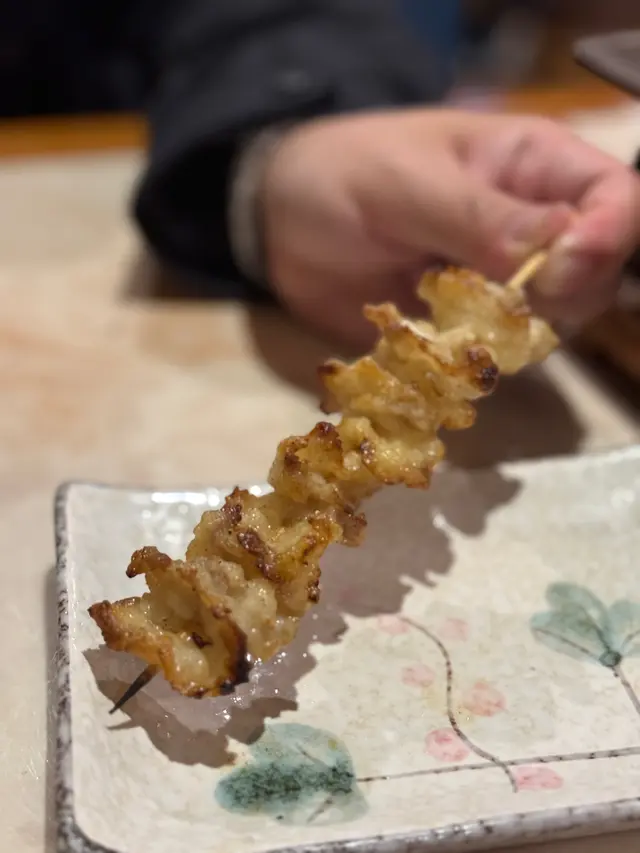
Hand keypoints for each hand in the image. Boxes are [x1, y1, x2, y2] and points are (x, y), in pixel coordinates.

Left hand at [262, 108, 639, 346]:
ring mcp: (502, 277)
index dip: (604, 237)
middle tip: (499, 306)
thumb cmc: (341, 176)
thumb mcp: (405, 183)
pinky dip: (483, 357)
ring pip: (556, 319)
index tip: (555, 273)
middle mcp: (531, 223)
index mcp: (530, 164)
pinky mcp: (468, 321)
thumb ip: (480, 214)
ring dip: (522, 334)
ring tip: (458, 321)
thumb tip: (559, 243)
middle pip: (595, 271)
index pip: (613, 197)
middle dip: (565, 296)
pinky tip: (442, 345)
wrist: (281, 223)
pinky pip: (502, 350)